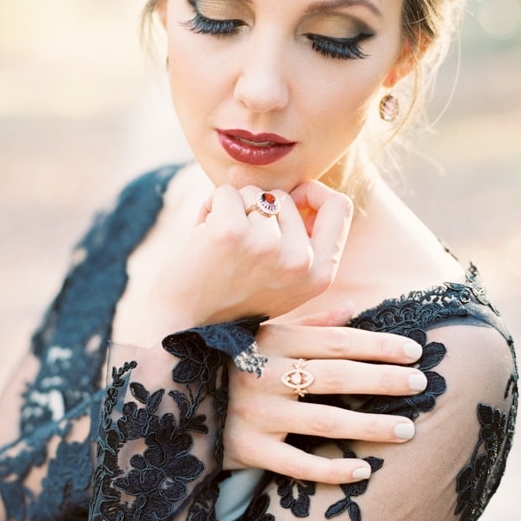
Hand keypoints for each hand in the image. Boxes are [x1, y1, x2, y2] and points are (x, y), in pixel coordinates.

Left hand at [137, 181, 352, 342]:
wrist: (182, 328)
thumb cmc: (230, 301)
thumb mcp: (284, 284)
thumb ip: (305, 245)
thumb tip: (308, 195)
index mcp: (320, 274)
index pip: (339, 207)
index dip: (312, 194)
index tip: (289, 201)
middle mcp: (300, 261)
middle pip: (286, 196)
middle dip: (258, 208)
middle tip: (238, 244)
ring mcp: (267, 245)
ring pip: (254, 192)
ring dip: (232, 209)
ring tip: (219, 245)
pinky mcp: (232, 232)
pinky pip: (225, 192)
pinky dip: (209, 207)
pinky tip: (202, 236)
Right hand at [223, 312, 425, 482]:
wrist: (169, 397)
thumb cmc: (227, 361)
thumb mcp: (261, 334)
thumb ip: (307, 323)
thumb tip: (352, 308)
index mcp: (271, 340)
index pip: (336, 341)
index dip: (379, 345)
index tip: (416, 352)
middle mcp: (264, 373)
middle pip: (337, 376)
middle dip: (384, 380)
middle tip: (422, 385)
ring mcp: (255, 413)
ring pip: (324, 420)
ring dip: (370, 426)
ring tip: (408, 430)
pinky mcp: (246, 449)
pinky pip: (296, 464)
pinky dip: (332, 469)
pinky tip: (364, 470)